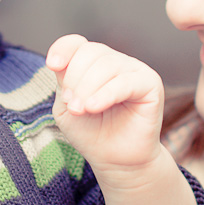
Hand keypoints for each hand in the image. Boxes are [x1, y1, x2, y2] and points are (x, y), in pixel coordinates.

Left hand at [46, 34, 164, 171]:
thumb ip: (63, 81)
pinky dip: (105, 94)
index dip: (63, 49)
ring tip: (80, 110)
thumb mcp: (67, 105)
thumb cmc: (92, 133)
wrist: (115, 160)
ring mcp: (134, 70)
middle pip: (90, 52)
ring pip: (107, 65)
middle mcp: (115, 62)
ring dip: (87, 88)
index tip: (52, 65)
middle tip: (71, 105)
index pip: (77, 44)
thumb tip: (60, 62)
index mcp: (93, 63)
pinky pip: (125, 82)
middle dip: (74, 78)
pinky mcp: (151, 84)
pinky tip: (93, 107)